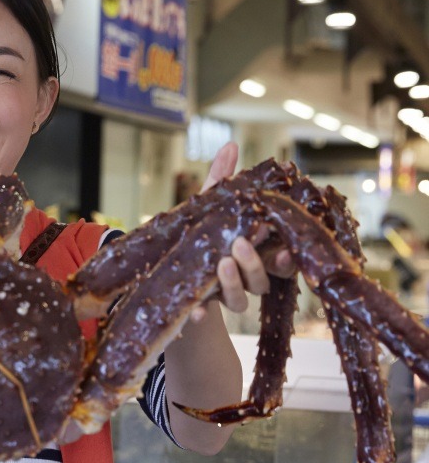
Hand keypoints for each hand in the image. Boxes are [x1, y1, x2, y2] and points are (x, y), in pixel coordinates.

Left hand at [192, 142, 294, 318]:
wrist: (177, 275)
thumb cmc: (203, 236)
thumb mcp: (208, 207)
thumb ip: (222, 181)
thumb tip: (230, 146)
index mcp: (256, 255)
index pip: (280, 260)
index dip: (285, 258)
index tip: (284, 249)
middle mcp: (247, 280)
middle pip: (262, 280)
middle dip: (254, 264)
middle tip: (241, 244)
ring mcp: (226, 297)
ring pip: (240, 301)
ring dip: (233, 284)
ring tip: (221, 264)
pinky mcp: (204, 309)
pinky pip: (206, 316)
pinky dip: (201, 314)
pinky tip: (196, 312)